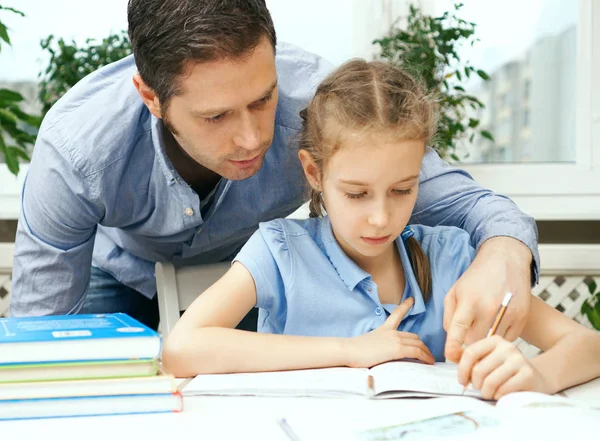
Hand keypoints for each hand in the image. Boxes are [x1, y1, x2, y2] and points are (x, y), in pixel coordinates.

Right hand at [345, 297, 434, 367]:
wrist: (349, 351)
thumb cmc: (354, 351)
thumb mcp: (369, 343)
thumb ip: (379, 345)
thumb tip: (382, 352)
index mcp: (384, 329)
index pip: (397, 314)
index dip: (405, 306)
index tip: (412, 299)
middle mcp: (391, 332)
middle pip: (413, 336)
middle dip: (422, 345)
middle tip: (427, 353)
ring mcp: (395, 339)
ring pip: (418, 344)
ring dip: (426, 352)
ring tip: (431, 360)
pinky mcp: (397, 349)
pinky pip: (417, 352)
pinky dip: (425, 357)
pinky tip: (429, 362)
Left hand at [444, 237, 532, 362]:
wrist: (505, 260)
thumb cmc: (477, 277)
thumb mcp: (455, 291)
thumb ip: (449, 317)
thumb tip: (452, 340)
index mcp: (469, 300)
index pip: (458, 330)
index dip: (453, 347)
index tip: (450, 356)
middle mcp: (489, 307)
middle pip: (476, 342)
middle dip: (469, 343)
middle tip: (467, 337)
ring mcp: (508, 313)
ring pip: (493, 343)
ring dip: (485, 341)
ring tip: (482, 327)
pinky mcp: (522, 317)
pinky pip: (508, 339)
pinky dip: (500, 337)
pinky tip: (496, 324)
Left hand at [457, 335, 549, 399]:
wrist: (537, 379)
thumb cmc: (505, 371)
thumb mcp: (488, 360)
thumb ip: (470, 358)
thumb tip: (449, 354)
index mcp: (494, 340)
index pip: (470, 353)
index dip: (462, 369)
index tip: (462, 381)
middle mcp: (507, 347)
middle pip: (478, 370)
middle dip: (476, 384)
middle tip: (480, 389)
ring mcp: (519, 360)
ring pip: (490, 382)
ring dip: (486, 392)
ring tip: (490, 393)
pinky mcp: (528, 374)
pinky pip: (503, 390)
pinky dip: (499, 396)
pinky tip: (502, 394)